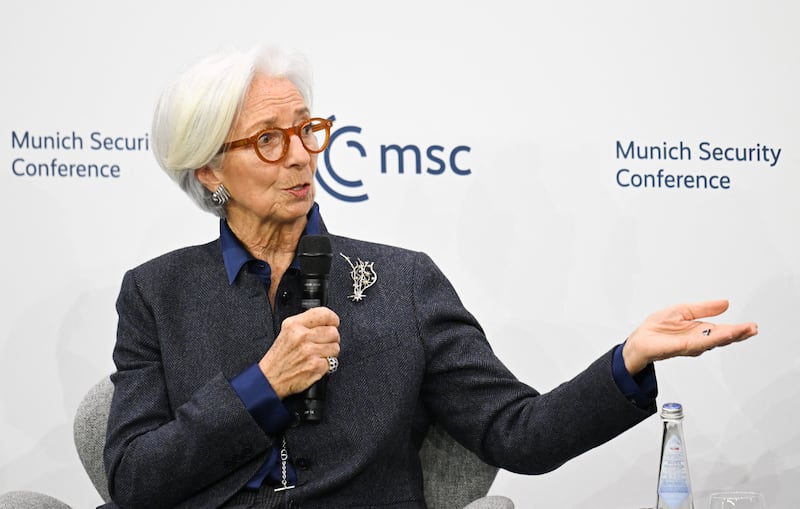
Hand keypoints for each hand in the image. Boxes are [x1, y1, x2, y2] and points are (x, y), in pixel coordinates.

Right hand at [258, 306, 340, 398]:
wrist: (270, 379)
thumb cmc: (279, 356)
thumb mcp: (286, 331)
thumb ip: (305, 323)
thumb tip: (328, 320)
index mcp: (294, 324)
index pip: (324, 314)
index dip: (332, 319)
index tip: (333, 323)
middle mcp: (302, 336)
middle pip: (333, 332)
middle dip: (331, 339)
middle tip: (322, 344)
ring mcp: (309, 352)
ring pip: (335, 347)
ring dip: (330, 353)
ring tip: (317, 355)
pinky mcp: (315, 366)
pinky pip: (333, 362)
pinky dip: (326, 365)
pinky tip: (315, 364)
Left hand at [622, 299, 757, 374]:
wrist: (639, 339)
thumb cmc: (658, 327)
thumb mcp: (683, 310)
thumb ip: (704, 308)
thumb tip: (725, 303)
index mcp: (700, 331)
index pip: (723, 331)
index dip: (738, 330)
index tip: (752, 326)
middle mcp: (698, 340)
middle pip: (721, 338)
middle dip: (738, 334)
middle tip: (752, 329)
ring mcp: (689, 345)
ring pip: (711, 342)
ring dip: (727, 337)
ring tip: (741, 331)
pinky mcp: (678, 347)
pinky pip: (696, 344)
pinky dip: (708, 340)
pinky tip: (718, 337)